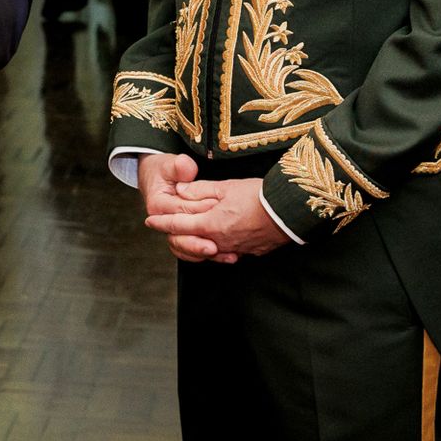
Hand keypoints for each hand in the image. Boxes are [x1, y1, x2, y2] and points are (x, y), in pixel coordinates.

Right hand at [137, 152, 222, 262]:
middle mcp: (163, 222)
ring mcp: (173, 231)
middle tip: (215, 246)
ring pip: (186, 248)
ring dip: (205, 253)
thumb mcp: (169, 164)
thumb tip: (185, 168)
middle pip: (179, 238)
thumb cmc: (163, 172)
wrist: (156, 179)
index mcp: (158, 204)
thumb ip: (179, 166)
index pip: (181, 211)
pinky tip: (227, 255)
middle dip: (198, 243)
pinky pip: (192, 251)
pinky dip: (207, 255)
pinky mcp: (183, 236)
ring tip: (227, 254)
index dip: (199, 210)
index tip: (216, 208)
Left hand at [144, 175, 289, 262]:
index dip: (162, 223)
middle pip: (189, 242)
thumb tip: (180, 190)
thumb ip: (200, 190)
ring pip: (207, 250)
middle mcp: (219, 241)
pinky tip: (218, 243)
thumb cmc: (259, 195)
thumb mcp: (227, 186)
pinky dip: (218, 248)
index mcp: (211, 224)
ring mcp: (235, 249)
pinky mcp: (249, 252)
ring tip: (191, 235)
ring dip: (195, 243)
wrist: (290, 211)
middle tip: (165, 228)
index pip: (178, 225)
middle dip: (175, 235)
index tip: (149, 220)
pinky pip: (227, 253)